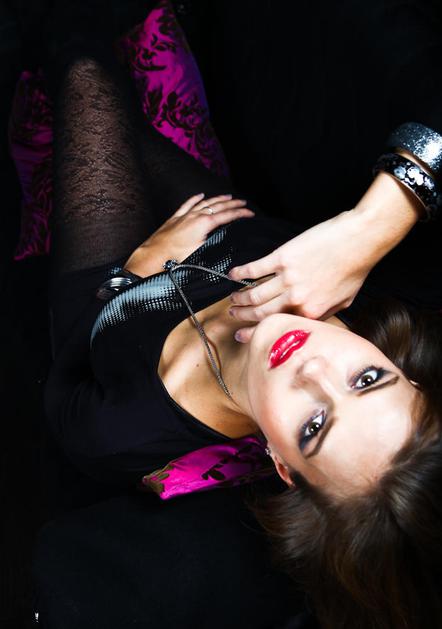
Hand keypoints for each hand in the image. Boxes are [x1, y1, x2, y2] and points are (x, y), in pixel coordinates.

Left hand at [123, 192, 253, 276]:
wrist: (153, 258)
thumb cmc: (175, 259)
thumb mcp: (201, 253)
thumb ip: (215, 244)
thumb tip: (227, 243)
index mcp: (204, 223)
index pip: (227, 215)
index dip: (241, 214)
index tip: (250, 213)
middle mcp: (195, 216)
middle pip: (218, 206)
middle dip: (233, 204)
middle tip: (244, 203)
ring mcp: (184, 216)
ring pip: (205, 203)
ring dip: (218, 199)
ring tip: (228, 196)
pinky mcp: (175, 219)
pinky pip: (188, 204)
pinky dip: (196, 198)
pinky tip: (200, 195)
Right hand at [228, 210, 383, 341]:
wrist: (359, 240)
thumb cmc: (355, 269)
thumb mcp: (344, 302)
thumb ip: (324, 314)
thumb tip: (309, 320)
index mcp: (310, 312)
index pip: (277, 326)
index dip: (255, 332)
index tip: (242, 334)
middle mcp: (296, 299)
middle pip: (261, 312)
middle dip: (243, 316)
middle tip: (233, 315)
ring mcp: (288, 278)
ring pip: (254, 294)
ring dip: (239, 297)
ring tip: (233, 298)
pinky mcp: (283, 258)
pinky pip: (255, 269)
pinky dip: (241, 272)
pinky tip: (233, 274)